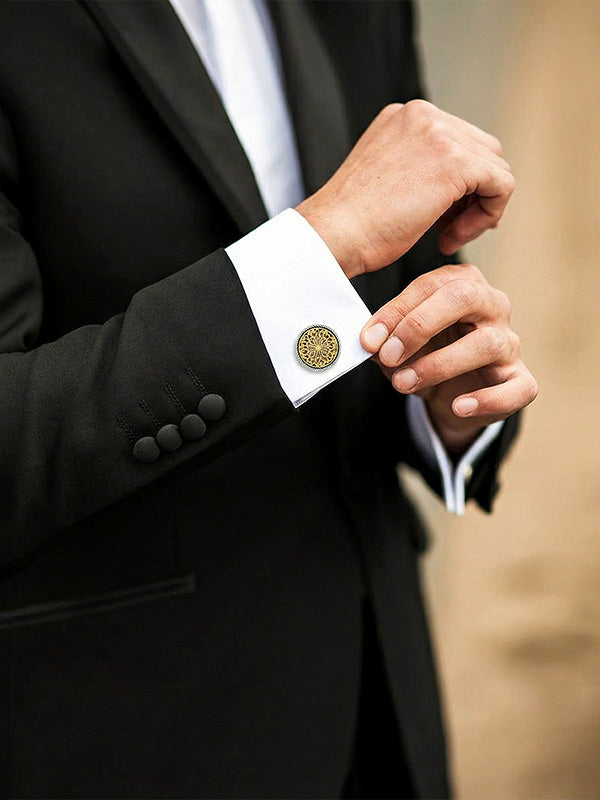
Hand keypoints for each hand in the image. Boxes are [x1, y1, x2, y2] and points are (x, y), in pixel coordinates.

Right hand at [296, 100, 514, 278]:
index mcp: (405, 116)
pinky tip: (450, 240)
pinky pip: (501, 186)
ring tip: (446, 238)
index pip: (458, 140)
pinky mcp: (455, 162)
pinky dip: (485, 217)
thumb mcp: (386, 178)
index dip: (459, 185)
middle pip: (483, 149)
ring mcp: (440, 133)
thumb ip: (418, 167)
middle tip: (448, 230)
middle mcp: (423, 114)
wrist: (332, 235)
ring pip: (495, 168)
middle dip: (473, 194)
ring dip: (478, 209)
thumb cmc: (350, 223)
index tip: (440, 220)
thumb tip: (456, 185)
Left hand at [360, 263, 537, 456]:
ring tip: (404, 383)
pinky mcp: (521, 381)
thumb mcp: (401, 345)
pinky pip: (517, 388)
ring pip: (487, 343)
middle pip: (465, 297)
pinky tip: (459, 406)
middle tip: (388, 355)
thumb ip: (387, 340)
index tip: (369, 340)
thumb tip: (370, 343)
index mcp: (463, 284)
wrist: (452, 397)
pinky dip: (488, 399)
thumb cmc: (426, 355)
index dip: (396, 312)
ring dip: (439, 365)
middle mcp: (492, 306)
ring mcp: (510, 342)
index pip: (430, 285)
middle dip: (420, 326)